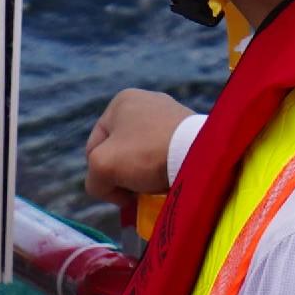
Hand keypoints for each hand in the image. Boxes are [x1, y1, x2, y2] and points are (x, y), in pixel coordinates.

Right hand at [84, 89, 194, 226]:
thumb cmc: (146, 154)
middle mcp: (147, 100)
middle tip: (135, 195)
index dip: (101, 174)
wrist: (201, 154)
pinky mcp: (192, 127)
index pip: (95, 146)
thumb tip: (109, 189)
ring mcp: (172, 112)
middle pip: (122, 149)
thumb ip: (94, 179)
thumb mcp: (103, 166)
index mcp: (121, 101)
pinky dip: (166, 168)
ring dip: (145, 173)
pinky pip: (169, 152)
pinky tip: (170, 181)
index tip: (119, 195)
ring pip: (145, 152)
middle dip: (125, 174)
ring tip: (155, 190)